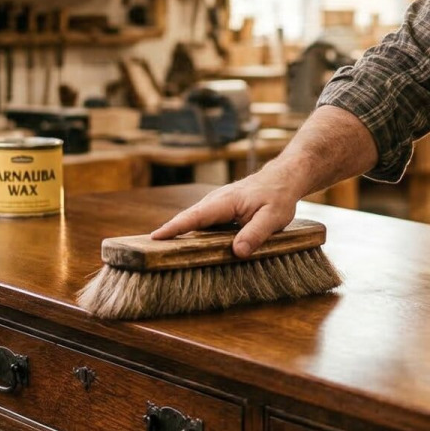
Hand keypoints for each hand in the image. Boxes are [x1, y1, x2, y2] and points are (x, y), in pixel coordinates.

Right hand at [150, 169, 305, 257]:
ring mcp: (216, 205)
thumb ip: (255, 234)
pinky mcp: (219, 210)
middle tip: (146, 249)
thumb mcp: (273, 217)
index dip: (175, 228)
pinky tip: (182, 245)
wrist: (282, 178)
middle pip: (187, 218)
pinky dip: (189, 231)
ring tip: (158, 251)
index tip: (155, 237)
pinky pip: (201, 222)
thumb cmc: (278, 196)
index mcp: (225, 202)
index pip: (195, 217)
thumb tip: (237, 252)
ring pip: (193, 220)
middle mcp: (215, 202)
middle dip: (167, 232)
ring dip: (176, 232)